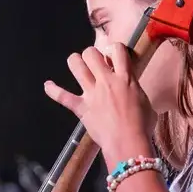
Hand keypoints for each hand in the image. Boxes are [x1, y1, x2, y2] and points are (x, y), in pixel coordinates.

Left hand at [43, 42, 156, 165]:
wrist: (128, 143)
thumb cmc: (142, 125)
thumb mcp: (145, 101)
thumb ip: (135, 89)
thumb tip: (131, 89)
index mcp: (126, 78)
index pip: (118, 49)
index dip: (114, 48)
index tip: (113, 55)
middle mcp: (106, 81)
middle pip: (91, 53)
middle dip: (91, 54)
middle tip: (94, 61)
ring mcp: (92, 93)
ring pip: (76, 66)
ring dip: (75, 62)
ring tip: (77, 64)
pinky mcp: (81, 107)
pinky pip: (63, 96)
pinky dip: (53, 91)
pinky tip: (47, 85)